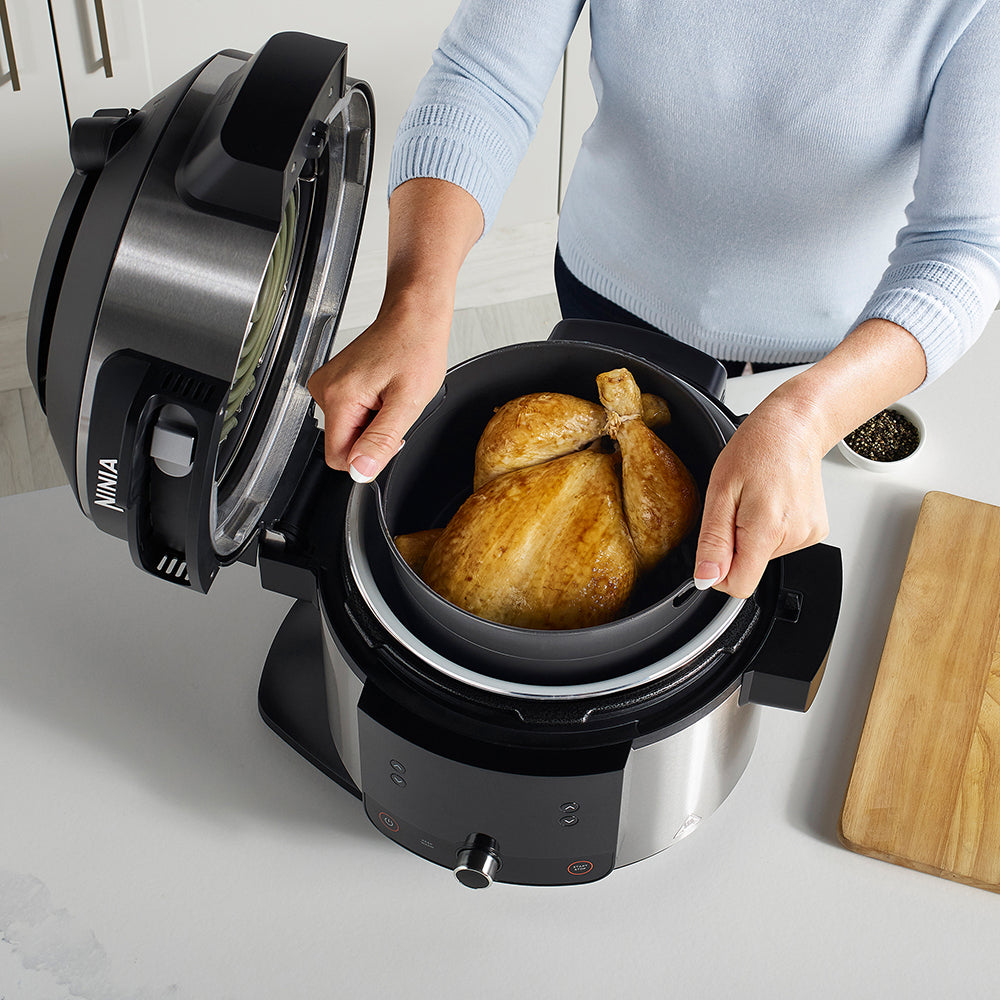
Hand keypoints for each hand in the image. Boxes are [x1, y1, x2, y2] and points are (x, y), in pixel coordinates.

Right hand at [307, 303, 448, 480]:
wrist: (413, 317)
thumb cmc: (415, 348)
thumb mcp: (407, 402)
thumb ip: (381, 440)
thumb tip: (360, 470)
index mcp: (339, 397)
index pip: (339, 458)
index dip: (369, 456)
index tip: (390, 434)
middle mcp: (324, 390)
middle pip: (343, 444)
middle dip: (372, 437)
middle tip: (394, 408)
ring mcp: (327, 385)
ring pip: (347, 430)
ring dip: (372, 422)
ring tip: (390, 395)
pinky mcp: (334, 383)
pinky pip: (349, 414)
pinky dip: (369, 410)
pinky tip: (383, 390)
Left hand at [693, 394, 829, 597]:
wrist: (794, 427)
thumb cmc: (756, 449)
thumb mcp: (719, 492)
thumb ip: (713, 541)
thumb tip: (707, 578)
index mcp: (768, 529)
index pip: (739, 585)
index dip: (718, 573)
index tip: (714, 548)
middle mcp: (795, 536)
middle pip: (750, 568)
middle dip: (734, 544)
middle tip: (737, 507)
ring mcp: (809, 535)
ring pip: (763, 556)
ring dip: (752, 533)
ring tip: (756, 499)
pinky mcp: (815, 531)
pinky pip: (780, 544)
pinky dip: (769, 529)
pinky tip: (772, 502)